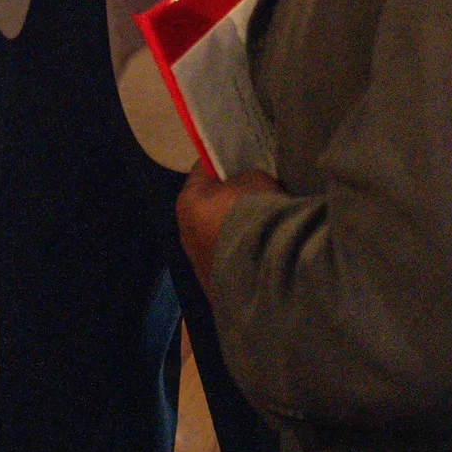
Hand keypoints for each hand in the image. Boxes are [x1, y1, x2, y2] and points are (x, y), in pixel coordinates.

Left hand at [176, 160, 279, 290]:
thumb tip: (244, 188)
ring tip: (262, 230)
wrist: (265, 272)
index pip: (202, 171)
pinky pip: (230, 262)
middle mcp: (186, 234)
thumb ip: (243, 178)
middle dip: (228, 202)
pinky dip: (242, 257)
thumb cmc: (254, 214)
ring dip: (235, 233)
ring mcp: (200, 265)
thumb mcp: (253, 178)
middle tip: (254, 197)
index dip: (222, 163)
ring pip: (218, 237)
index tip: (241, 163)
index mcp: (188, 201)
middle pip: (208, 207)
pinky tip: (262, 255)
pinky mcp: (216, 288)